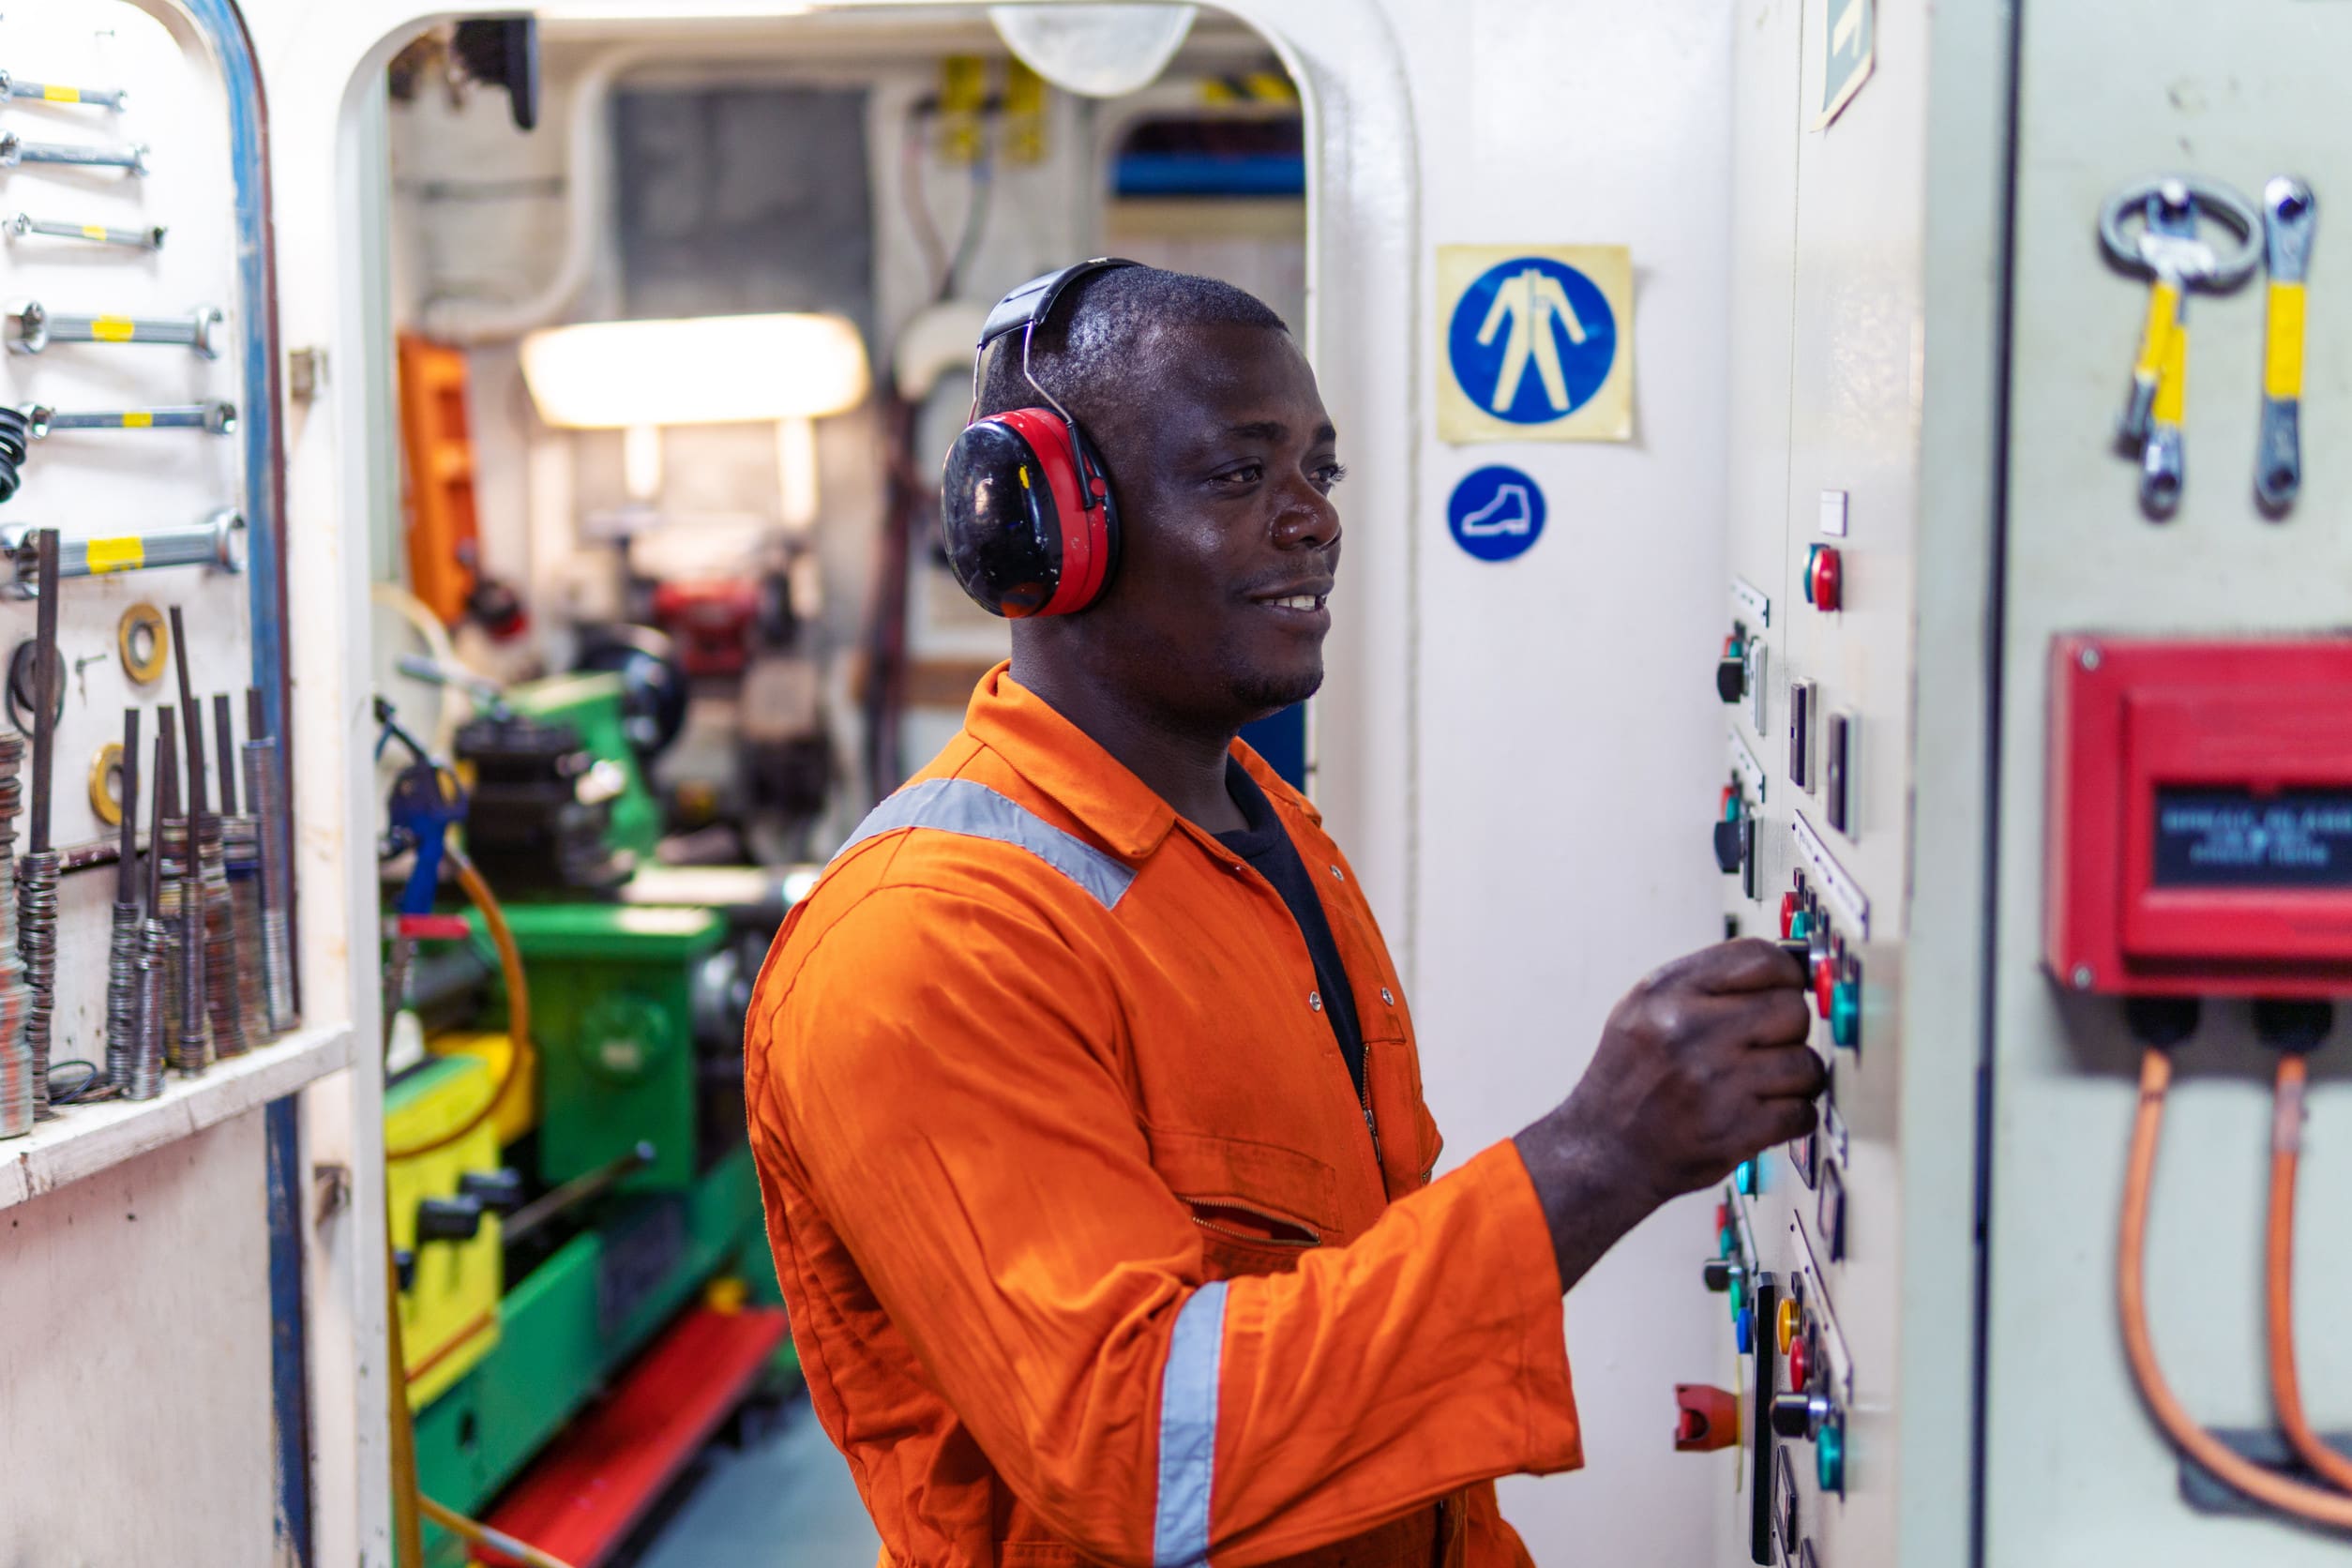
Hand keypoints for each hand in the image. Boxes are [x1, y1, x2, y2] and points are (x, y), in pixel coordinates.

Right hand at [1512, 939, 1821, 1291]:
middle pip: (1792, 1010)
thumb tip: (1787, 971)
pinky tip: (1763, 1113)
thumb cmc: (1628, 1079)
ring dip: (1794, 1077)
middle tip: (1764, 1045)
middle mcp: (1689, 1031)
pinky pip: (1802, 1111)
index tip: (1785, 989)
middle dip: (1787, 1029)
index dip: (1786, 974)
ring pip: (1805, 1063)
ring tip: (1762, 1083)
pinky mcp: (1736, 1129)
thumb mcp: (1644, 1008)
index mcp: (1667, 992)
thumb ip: (1705, 984)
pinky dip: (1792, 1115)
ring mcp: (1715, 1082)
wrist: (1604, 1149)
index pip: (1760, 959)